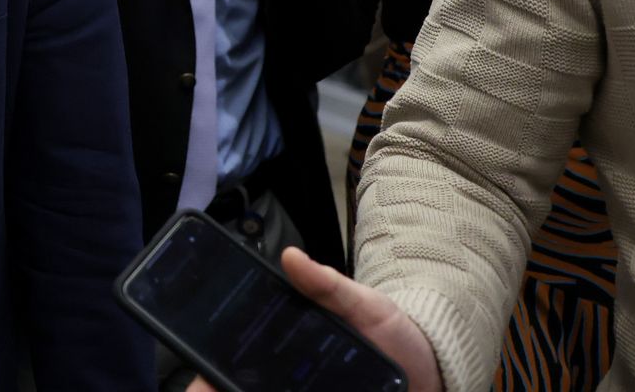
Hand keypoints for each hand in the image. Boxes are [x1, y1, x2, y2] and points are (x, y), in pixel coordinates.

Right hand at [186, 247, 441, 391]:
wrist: (437, 373)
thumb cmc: (397, 334)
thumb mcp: (364, 304)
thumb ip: (329, 285)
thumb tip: (290, 256)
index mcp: (291, 342)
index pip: (239, 349)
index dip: (211, 360)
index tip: (196, 369)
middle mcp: (290, 375)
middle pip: (241, 383)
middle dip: (218, 386)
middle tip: (206, 390)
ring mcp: (304, 391)